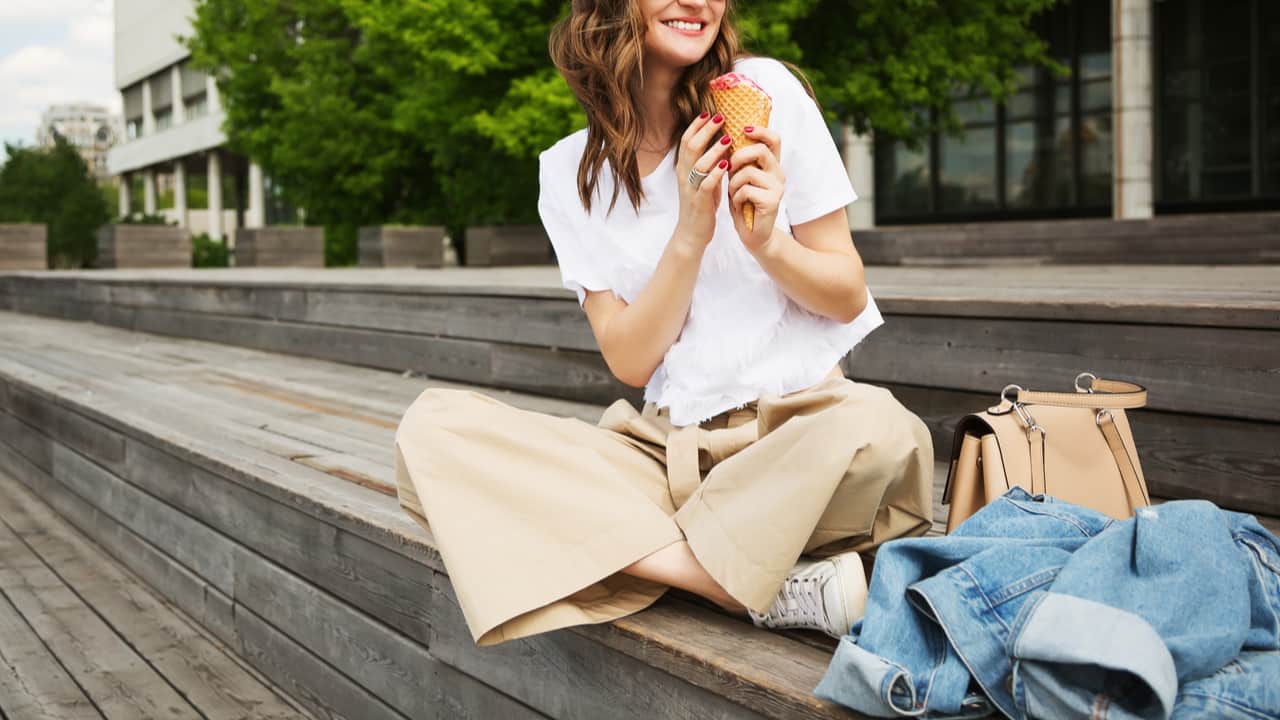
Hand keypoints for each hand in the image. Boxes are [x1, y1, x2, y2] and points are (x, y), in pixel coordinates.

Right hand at [674, 112, 731, 249]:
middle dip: (705, 130)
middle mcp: (684, 175)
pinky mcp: (699, 201)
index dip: (697, 125)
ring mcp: (690, 188)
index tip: (709, 112)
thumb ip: (710, 162)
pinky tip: (727, 164)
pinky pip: (706, 184)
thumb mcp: (704, 179)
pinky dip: (716, 173)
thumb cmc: (701, 205)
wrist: (692, 233)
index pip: (686, 140)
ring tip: (727, 138)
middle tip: (720, 117)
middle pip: (690, 146)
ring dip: (713, 149)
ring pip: (698, 163)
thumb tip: (723, 142)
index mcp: (684, 168)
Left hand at [726, 126, 784, 253]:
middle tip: (730, 168)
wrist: (752, 233)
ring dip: (733, 183)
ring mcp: (777, 187)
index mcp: (772, 164)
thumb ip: (740, 159)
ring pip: (748, 172)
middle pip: (760, 150)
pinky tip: (739, 205)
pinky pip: (746, 190)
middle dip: (739, 157)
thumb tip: (728, 136)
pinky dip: (736, 198)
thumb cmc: (744, 202)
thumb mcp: (740, 177)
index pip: (774, 139)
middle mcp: (778, 173)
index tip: (744, 129)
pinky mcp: (772, 201)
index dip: (760, 130)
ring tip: (734, 193)